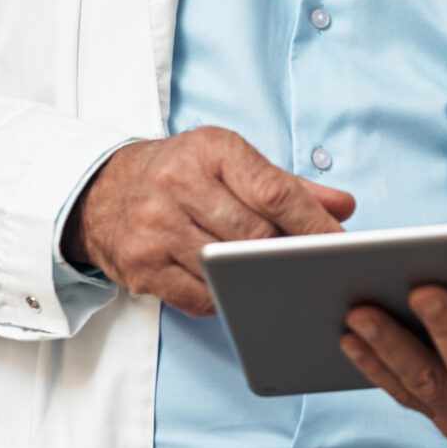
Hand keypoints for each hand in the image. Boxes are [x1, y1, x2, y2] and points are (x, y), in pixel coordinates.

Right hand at [62, 128, 354, 314]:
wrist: (102, 192)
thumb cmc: (181, 174)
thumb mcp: (230, 161)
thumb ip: (288, 184)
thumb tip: (344, 207)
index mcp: (210, 150)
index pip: (273, 190)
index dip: (312, 222)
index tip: (340, 243)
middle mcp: (178, 184)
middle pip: (253, 235)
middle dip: (288, 255)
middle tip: (314, 269)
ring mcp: (155, 227)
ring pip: (227, 268)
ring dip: (257, 279)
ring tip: (279, 280)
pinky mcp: (141, 266)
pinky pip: (199, 297)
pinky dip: (224, 297)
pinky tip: (234, 289)